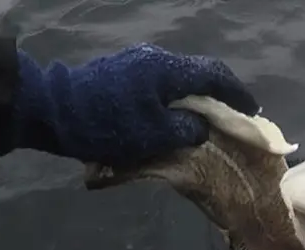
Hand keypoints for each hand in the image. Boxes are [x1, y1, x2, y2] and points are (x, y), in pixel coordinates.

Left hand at [0, 43, 259, 164]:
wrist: (52, 110)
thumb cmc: (106, 125)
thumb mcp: (154, 136)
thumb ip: (187, 130)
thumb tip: (200, 127)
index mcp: (168, 71)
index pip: (215, 76)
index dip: (237, 94)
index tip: (251, 111)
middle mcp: (156, 59)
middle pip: (198, 73)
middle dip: (218, 95)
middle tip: (231, 116)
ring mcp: (137, 62)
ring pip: (178, 78)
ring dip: (194, 98)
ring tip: (203, 121)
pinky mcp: (122, 71)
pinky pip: (160, 82)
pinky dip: (175, 98)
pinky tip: (172, 116)